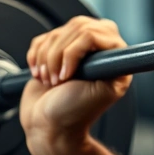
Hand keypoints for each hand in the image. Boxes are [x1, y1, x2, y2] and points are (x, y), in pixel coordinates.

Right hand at [19, 16, 131, 154]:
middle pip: (73, 28)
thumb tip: (117, 50)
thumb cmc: (73, 114)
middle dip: (57, 56)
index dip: (73, 52)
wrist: (47, 126)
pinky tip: (40, 75)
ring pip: (56, 34)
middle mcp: (98, 50)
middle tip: (57, 80)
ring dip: (46, 59)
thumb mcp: (101, 90)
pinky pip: (42, 39)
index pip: (91, 33)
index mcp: (114, 59)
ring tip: (50, 81)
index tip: (66, 76)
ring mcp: (76, 48)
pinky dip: (36, 57)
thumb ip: (110, 66)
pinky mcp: (56, 51)